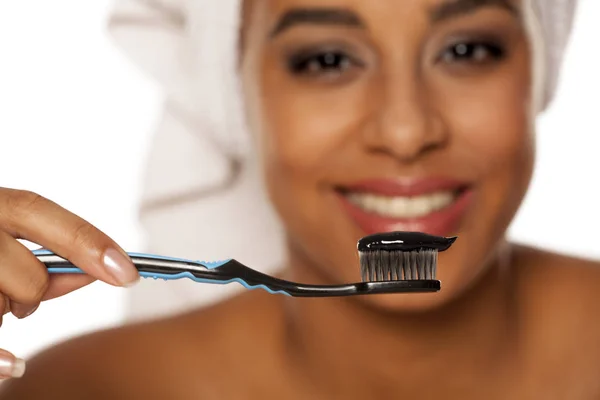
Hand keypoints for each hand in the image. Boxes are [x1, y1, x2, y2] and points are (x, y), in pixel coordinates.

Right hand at [0, 188, 138, 379]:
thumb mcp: (4, 246)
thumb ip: (43, 258)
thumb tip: (91, 275)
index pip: (37, 212)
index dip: (87, 242)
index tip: (129, 274)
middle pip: (26, 272)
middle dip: (34, 293)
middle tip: (20, 298)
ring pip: (0, 304)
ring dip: (3, 312)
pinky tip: (12, 364)